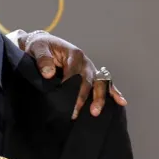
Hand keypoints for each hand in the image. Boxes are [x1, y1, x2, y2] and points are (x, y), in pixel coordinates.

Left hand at [10, 29, 126, 119]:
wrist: (43, 46)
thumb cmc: (40, 47)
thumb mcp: (37, 49)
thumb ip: (43, 60)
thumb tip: (48, 73)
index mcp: (74, 54)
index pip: (74, 72)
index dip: (68, 85)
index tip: (61, 96)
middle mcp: (85, 62)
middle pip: (90, 80)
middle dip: (85, 96)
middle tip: (77, 111)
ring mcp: (89, 70)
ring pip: (99, 83)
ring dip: (99, 98)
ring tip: (95, 112)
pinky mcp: (89, 76)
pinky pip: (104, 84)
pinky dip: (113, 93)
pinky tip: (121, 102)